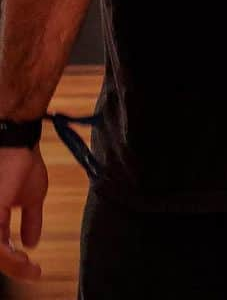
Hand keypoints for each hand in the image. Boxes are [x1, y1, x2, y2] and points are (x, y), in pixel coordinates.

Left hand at [0, 147, 46, 281]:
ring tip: (30, 267)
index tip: (35, 269)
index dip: (15, 261)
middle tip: (33, 270)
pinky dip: (10, 258)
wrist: (18, 144)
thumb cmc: (23, 162)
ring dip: (12, 264)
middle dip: (13, 266)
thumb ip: (30, 220)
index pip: (0, 247)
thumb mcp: (32, 196)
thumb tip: (33, 242)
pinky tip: (24, 260)